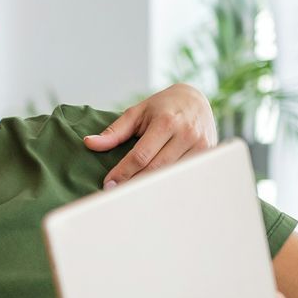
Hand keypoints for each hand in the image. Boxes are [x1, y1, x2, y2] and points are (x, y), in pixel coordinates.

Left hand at [83, 82, 218, 186]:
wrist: (196, 99)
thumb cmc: (162, 107)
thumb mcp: (137, 112)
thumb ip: (114, 131)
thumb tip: (89, 143)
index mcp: (166, 122)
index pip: (141, 155)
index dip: (123, 172)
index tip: (109, 185)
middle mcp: (185, 134)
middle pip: (156, 169)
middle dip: (134, 184)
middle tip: (115, 196)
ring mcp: (200, 146)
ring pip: (172, 176)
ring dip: (151, 189)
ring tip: (132, 199)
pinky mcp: (208, 154)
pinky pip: (185, 176)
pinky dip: (170, 185)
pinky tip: (155, 193)